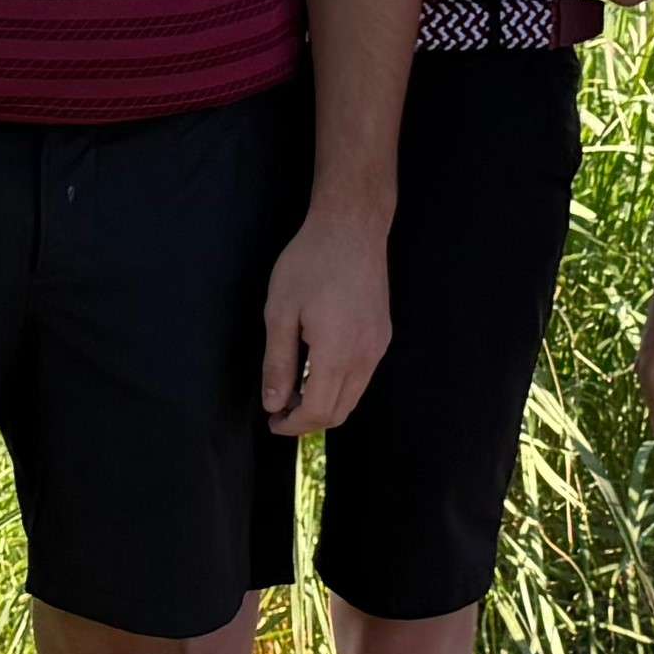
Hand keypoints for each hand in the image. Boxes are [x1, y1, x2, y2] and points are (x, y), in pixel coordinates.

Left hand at [261, 200, 390, 436]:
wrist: (351, 228)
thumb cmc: (310, 263)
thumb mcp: (280, 312)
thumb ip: (277, 363)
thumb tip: (274, 403)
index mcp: (337, 353)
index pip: (317, 411)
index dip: (292, 425)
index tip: (271, 421)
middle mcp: (365, 356)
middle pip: (339, 412)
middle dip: (307, 421)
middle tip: (279, 411)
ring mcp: (378, 347)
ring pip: (353, 396)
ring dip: (324, 404)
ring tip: (294, 392)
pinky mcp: (382, 335)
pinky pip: (362, 376)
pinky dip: (339, 386)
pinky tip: (317, 370)